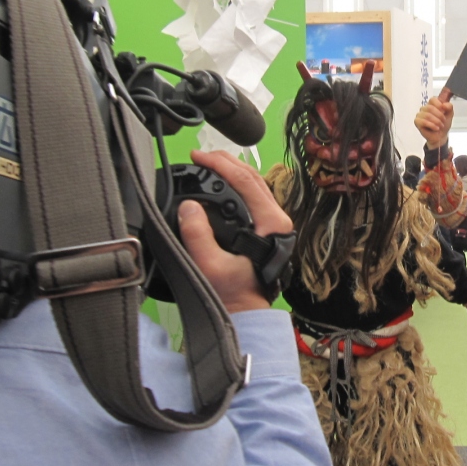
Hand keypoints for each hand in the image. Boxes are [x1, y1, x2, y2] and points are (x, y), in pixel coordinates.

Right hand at [178, 150, 292, 313]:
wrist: (247, 310)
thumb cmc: (233, 292)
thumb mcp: (210, 266)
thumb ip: (197, 235)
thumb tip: (188, 207)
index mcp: (271, 223)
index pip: (245, 181)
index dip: (219, 165)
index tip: (197, 157)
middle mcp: (278, 218)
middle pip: (253, 176)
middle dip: (226, 161)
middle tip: (200, 155)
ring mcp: (275, 221)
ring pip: (256, 183)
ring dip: (232, 169)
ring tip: (209, 163)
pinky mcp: (268, 226)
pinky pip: (254, 194)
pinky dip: (237, 182)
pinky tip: (222, 182)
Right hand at [414, 96, 453, 148]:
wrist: (441, 136)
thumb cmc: (443, 124)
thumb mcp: (450, 114)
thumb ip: (449, 107)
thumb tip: (444, 105)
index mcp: (432, 104)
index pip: (433, 99)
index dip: (439, 105)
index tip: (444, 112)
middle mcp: (424, 108)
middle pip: (430, 108)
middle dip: (439, 116)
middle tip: (443, 121)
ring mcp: (419, 114)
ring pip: (427, 115)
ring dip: (436, 122)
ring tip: (440, 126)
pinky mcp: (417, 122)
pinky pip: (423, 122)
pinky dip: (432, 125)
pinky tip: (436, 128)